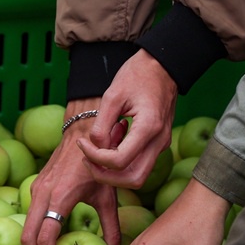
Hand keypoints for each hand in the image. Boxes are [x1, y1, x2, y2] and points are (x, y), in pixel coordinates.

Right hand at [21, 99, 119, 244]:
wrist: (83, 129)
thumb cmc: (100, 162)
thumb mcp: (108, 196)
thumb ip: (112, 228)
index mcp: (59, 197)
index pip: (46, 239)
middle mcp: (42, 194)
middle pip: (27, 240)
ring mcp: (35, 190)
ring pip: (25, 230)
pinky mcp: (35, 188)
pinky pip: (30, 219)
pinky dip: (34, 239)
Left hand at [79, 50, 177, 188]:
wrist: (162, 65)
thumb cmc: (137, 75)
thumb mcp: (112, 95)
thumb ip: (101, 126)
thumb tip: (95, 148)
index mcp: (149, 128)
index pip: (119, 162)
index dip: (95, 158)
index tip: (82, 143)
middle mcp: (159, 141)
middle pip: (133, 179)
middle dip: (105, 176)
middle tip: (87, 160)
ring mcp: (161, 144)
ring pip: (137, 176)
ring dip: (113, 171)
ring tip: (98, 150)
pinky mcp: (158, 143)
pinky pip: (139, 163)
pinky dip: (121, 161)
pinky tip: (112, 141)